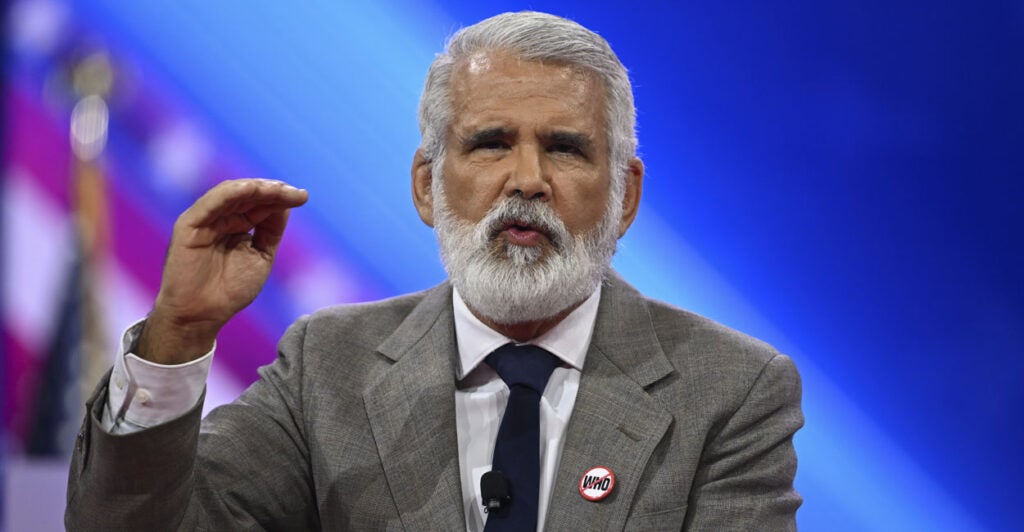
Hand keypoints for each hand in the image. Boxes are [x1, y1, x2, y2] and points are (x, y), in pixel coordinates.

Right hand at [137, 179, 308, 363]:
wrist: (203, 315)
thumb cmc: (230, 289)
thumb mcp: (260, 255)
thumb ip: (271, 230)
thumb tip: (286, 204)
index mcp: (236, 224)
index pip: (259, 203)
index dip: (280, 197)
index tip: (302, 196)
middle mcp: (220, 218)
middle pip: (248, 195)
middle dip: (273, 191)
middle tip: (296, 193)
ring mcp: (204, 219)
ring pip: (231, 193)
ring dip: (257, 188)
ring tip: (280, 190)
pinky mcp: (189, 224)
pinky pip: (210, 202)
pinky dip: (231, 192)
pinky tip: (251, 189)